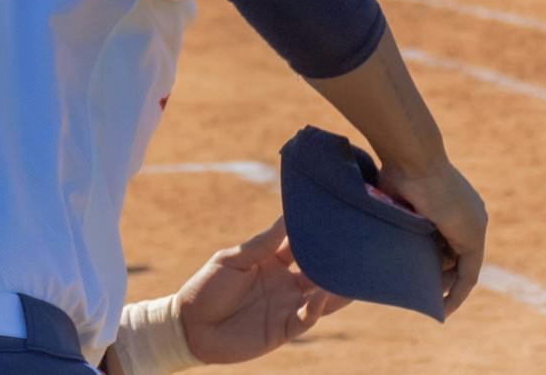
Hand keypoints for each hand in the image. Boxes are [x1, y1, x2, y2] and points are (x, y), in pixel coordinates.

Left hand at [173, 215, 346, 366]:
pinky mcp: (282, 329)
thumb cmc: (208, 287)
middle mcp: (285, 283)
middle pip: (317, 270)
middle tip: (353, 244)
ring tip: (353, 274)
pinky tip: (322, 294)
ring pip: (320, 296)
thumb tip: (288, 217)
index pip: (301, 244)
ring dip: (335, 287)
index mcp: (273, 261)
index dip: (315, 233)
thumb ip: (263, 243)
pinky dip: (316, 308)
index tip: (331, 216)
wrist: (191, 326)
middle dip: (333, 259)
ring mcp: (286, 306)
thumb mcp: (234, 259)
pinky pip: (305, 319)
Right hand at [376, 158, 486, 315]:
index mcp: (452, 201)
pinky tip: (442, 309)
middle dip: (438, 275)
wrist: (413, 158)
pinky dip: (457, 294)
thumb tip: (374, 217)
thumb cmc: (397, 169)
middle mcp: (469, 214)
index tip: (417, 270)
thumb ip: (396, 211)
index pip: (446, 237)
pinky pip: (469, 275)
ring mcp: (474, 226)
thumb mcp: (396, 195)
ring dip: (444, 285)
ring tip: (424, 301)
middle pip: (455, 254)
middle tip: (417, 291)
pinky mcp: (473, 239)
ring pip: (460, 266)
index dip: (433, 256)